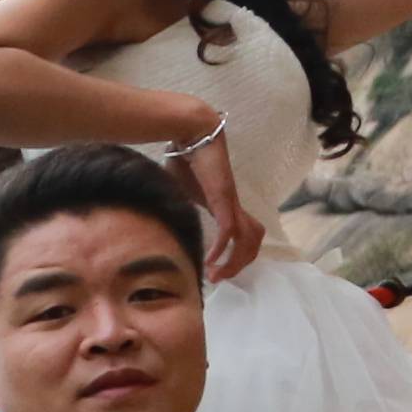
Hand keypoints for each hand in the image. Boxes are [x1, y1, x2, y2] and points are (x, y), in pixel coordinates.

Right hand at [176, 125, 263, 275]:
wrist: (192, 132)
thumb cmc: (184, 156)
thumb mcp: (177, 189)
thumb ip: (176, 205)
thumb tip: (157, 219)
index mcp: (226, 204)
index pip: (244, 233)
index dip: (235, 254)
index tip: (215, 268)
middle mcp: (234, 205)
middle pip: (253, 240)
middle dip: (239, 264)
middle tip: (218, 278)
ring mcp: (231, 202)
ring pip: (248, 239)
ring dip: (234, 261)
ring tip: (216, 274)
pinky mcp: (224, 199)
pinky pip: (229, 230)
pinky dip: (223, 249)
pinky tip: (211, 262)